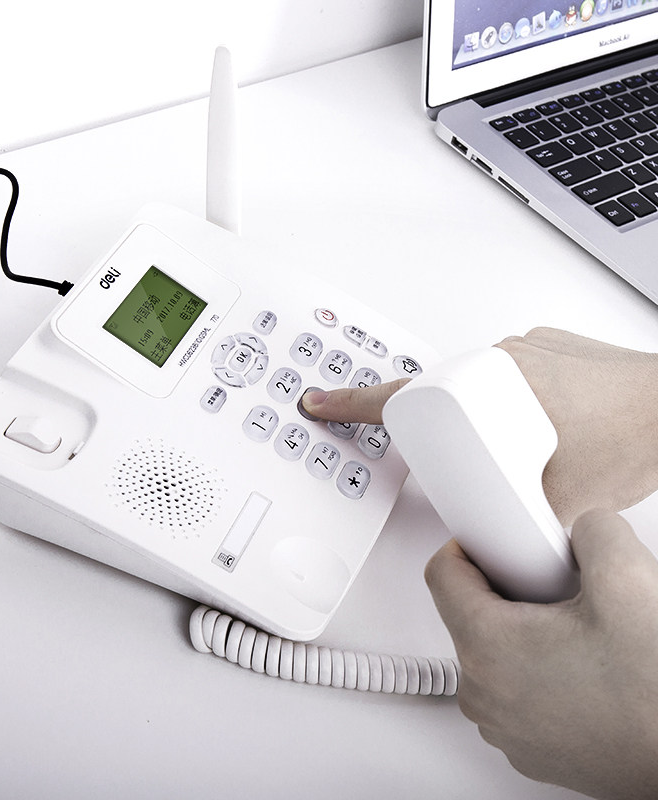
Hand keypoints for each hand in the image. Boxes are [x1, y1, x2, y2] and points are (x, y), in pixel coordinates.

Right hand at [302, 328, 657, 524]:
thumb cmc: (634, 432)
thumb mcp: (558, 497)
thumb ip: (512, 522)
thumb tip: (491, 545)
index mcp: (480, 384)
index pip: (399, 397)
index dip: (351, 406)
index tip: (321, 403)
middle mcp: (496, 357)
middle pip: (441, 398)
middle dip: (451, 434)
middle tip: (491, 460)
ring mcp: (521, 350)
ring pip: (478, 389)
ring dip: (492, 420)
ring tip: (542, 445)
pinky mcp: (543, 350)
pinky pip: (510, 376)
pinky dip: (520, 404)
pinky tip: (556, 426)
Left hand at [425, 509, 657, 799]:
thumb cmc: (656, 696)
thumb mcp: (628, 579)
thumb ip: (593, 530)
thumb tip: (582, 528)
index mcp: (487, 646)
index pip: (441, 574)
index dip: (468, 547)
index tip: (494, 544)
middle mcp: (483, 692)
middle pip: (467, 614)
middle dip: (507, 591)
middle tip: (555, 590)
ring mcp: (503, 726)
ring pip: (491, 653)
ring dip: (523, 634)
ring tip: (577, 634)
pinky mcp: (527, 748)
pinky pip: (512, 690)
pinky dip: (536, 672)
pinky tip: (583, 668)